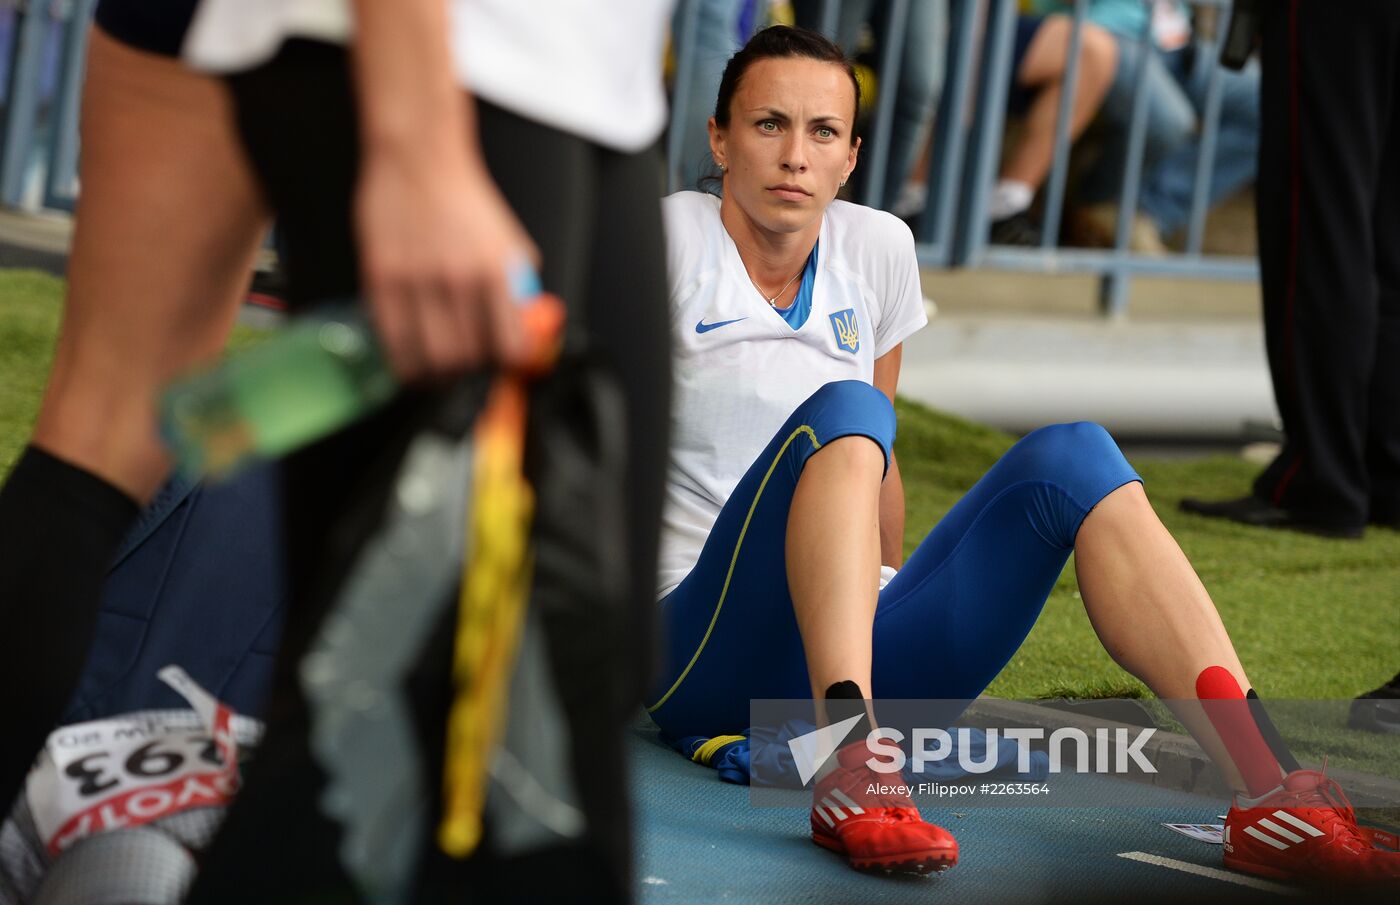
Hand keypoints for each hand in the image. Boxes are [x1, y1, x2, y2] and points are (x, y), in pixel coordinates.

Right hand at [354, 135, 539, 382]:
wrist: (418, 159)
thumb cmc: (465, 201)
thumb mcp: (509, 242)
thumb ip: (517, 286)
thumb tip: (526, 329)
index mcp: (495, 271)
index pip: (509, 346)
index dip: (506, 366)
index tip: (501, 367)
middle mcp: (457, 280)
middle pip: (466, 359)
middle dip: (468, 374)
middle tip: (465, 371)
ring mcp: (416, 281)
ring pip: (429, 358)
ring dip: (436, 376)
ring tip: (438, 374)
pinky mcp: (381, 278)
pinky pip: (392, 340)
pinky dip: (404, 362)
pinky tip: (410, 362)